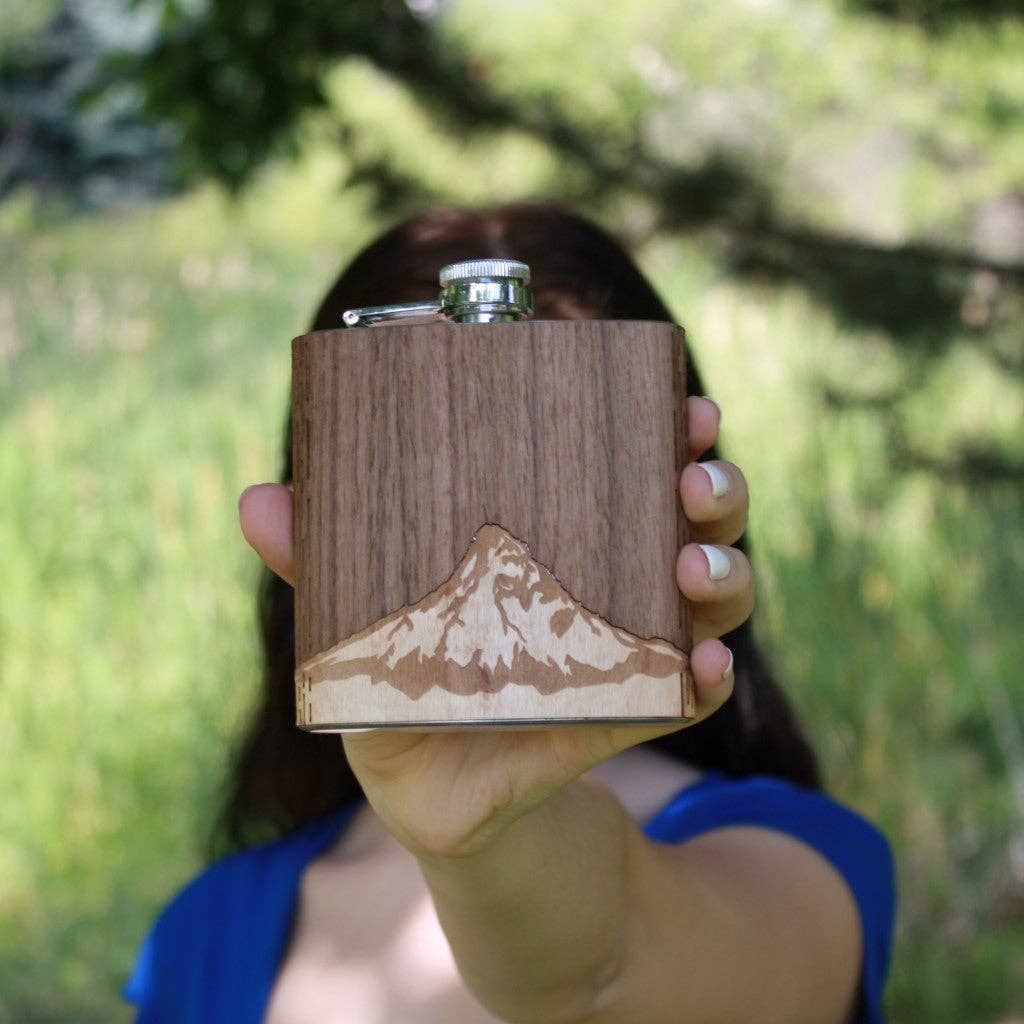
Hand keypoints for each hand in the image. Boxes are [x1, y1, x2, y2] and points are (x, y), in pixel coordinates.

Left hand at [239, 396, 752, 860]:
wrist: (425, 789)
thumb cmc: (398, 683)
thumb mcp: (362, 619)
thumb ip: (321, 564)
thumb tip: (260, 501)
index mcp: (557, 530)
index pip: (627, 465)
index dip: (665, 429)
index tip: (682, 403)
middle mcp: (612, 573)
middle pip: (692, 515)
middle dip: (713, 488)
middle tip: (692, 477)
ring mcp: (628, 642)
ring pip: (712, 591)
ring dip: (723, 571)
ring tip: (694, 569)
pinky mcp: (627, 713)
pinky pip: (685, 692)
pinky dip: (706, 678)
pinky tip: (709, 666)